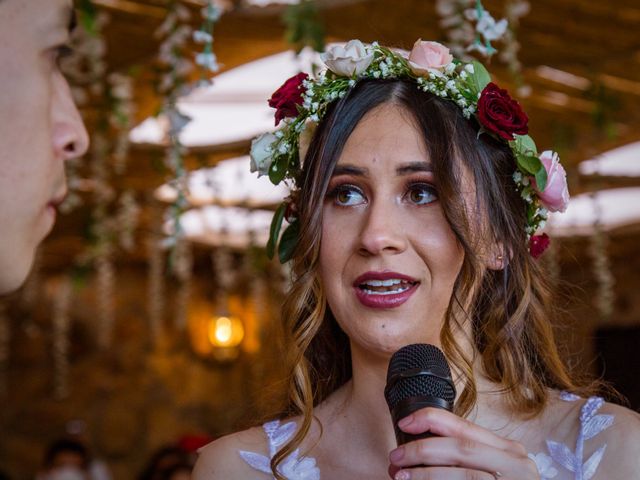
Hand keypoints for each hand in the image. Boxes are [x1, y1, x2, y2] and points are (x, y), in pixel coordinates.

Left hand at [387, 408, 538, 479]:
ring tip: (401, 476)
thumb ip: (463, 456)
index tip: (405, 423)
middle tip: (396, 456)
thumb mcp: (492, 469)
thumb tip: (415, 449)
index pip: (465, 427)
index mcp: (508, 451)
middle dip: (423, 449)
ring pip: (464, 475)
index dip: (432, 420)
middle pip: (462, 449)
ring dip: (426, 475)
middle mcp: (516, 465)